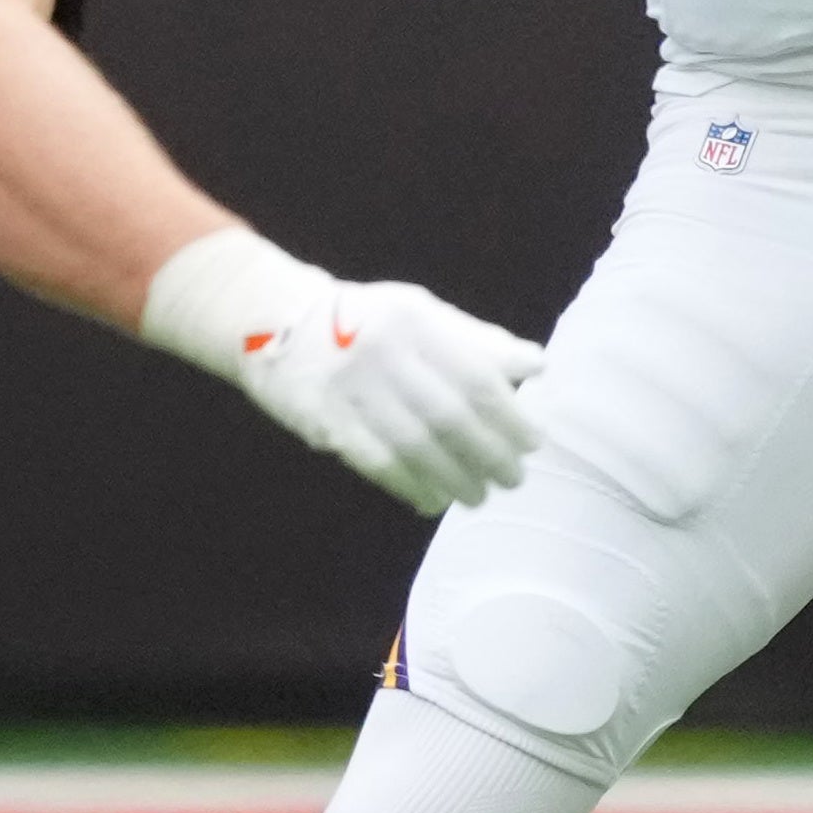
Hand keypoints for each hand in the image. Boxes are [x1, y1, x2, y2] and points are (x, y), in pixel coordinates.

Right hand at [238, 274, 546, 510]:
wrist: (276, 320)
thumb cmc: (366, 320)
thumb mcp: (420, 312)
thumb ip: (476, 340)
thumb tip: (536, 365)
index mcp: (414, 320)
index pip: (475, 376)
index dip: (509, 416)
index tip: (532, 442)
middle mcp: (383, 351)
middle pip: (448, 416)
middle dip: (488, 454)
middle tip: (512, 478)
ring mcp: (350, 388)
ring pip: (414, 445)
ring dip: (453, 478)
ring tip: (477, 496)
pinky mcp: (324, 420)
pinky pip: (376, 462)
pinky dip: (410, 486)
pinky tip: (432, 501)